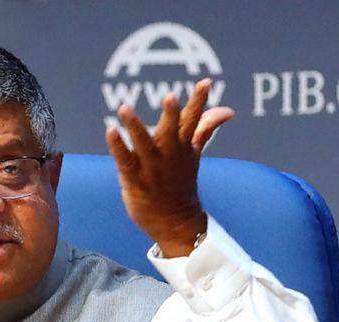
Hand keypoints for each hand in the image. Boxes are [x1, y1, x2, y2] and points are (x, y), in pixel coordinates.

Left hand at [105, 79, 234, 256]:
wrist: (175, 222)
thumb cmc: (181, 183)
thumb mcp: (194, 154)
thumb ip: (206, 129)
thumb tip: (228, 110)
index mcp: (184, 147)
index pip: (194, 121)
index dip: (199, 102)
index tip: (205, 83)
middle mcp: (169, 156)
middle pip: (171, 132)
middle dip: (171, 115)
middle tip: (170, 97)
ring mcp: (151, 168)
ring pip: (143, 143)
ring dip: (135, 126)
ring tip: (124, 108)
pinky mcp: (134, 179)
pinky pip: (124, 160)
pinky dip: (117, 145)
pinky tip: (110, 131)